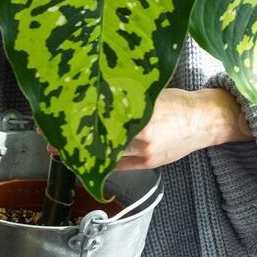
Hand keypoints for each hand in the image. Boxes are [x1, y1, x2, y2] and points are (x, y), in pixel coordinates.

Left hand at [44, 88, 251, 170]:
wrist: (208, 121)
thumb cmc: (179, 101)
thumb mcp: (150, 90)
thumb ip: (123, 95)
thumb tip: (91, 92)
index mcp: (142, 112)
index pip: (100, 115)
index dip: (75, 117)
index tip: (56, 113)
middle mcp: (142, 135)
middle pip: (97, 138)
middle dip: (71, 136)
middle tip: (49, 132)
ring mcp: (145, 153)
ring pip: (104, 156)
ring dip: (81, 151)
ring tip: (59, 146)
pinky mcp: (147, 164)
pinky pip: (117, 165)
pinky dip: (99, 161)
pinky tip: (85, 157)